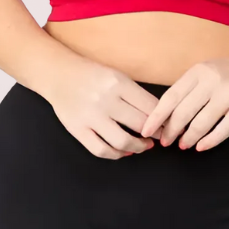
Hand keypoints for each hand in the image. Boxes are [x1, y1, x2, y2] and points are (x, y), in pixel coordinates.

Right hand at [44, 60, 160, 159]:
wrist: (59, 74)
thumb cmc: (92, 75)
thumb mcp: (117, 76)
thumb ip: (136, 94)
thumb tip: (158, 116)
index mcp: (118, 83)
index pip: (150, 106)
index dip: (163, 118)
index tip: (169, 124)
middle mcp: (105, 100)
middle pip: (140, 124)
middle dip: (156, 133)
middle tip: (161, 136)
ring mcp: (90, 117)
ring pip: (122, 140)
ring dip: (139, 147)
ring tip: (145, 145)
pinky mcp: (77, 130)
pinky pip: (101, 150)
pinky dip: (116, 154)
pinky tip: (124, 151)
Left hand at [139, 52, 228, 151]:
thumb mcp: (209, 70)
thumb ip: (191, 87)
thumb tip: (168, 114)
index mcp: (199, 71)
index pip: (171, 96)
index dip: (157, 116)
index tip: (146, 129)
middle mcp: (212, 81)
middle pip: (183, 112)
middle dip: (171, 131)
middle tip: (165, 142)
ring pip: (201, 123)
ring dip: (189, 138)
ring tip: (183, 145)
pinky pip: (223, 130)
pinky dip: (209, 141)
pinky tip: (202, 146)